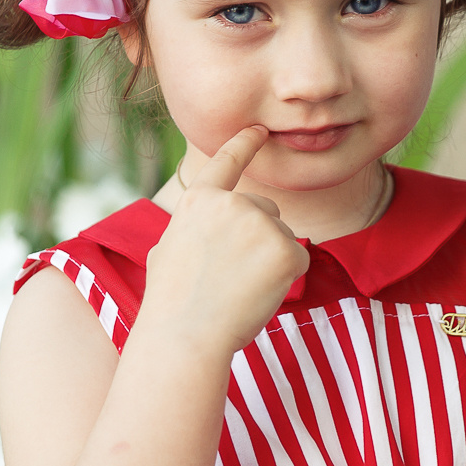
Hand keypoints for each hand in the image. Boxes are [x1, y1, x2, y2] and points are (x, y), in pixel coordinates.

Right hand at [140, 126, 310, 355]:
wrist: (186, 335)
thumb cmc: (172, 303)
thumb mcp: (168, 250)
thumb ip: (194, 229)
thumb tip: (205, 230)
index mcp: (199, 201)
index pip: (227, 163)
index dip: (245, 144)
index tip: (259, 130)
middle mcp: (232, 203)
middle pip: (265, 211)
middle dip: (258, 238)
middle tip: (229, 276)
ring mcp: (261, 223)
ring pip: (282, 237)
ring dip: (270, 261)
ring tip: (237, 289)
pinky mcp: (285, 249)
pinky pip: (297, 259)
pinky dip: (285, 279)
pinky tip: (258, 294)